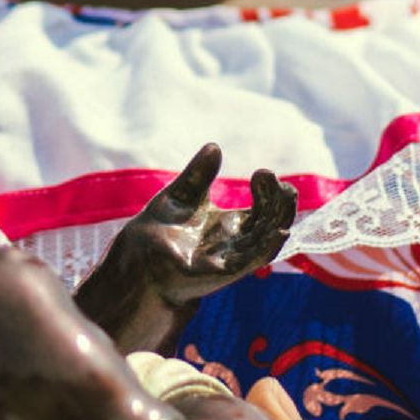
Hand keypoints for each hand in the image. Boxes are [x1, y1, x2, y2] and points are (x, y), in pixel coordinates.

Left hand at [116, 143, 296, 305]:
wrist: (135, 258)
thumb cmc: (158, 230)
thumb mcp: (180, 196)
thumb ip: (198, 175)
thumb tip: (214, 146)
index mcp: (231, 224)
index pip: (264, 208)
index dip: (270, 191)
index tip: (263, 172)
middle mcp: (236, 242)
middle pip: (271, 224)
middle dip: (279, 202)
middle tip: (270, 178)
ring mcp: (230, 258)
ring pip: (267, 241)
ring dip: (278, 219)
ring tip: (284, 194)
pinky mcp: (219, 272)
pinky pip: (249, 262)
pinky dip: (266, 247)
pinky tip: (277, 231)